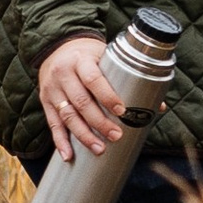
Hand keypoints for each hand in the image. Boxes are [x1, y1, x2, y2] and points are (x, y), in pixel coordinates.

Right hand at [37, 33, 126, 164]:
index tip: (122, 110)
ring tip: (99, 148)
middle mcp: (64, 74)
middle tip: (116, 135)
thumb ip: (128, 78)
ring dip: (84, 135)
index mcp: (81, 60)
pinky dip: (60, 142)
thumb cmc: (88, 55)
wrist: (57, 47)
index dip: (107, 96)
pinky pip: (53, 124)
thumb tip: (157, 106)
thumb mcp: (105, 57)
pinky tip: (68, 155)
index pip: (92, 79)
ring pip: (67, 116)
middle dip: (99, 122)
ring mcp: (52, 89)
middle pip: (81, 101)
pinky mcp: (45, 102)